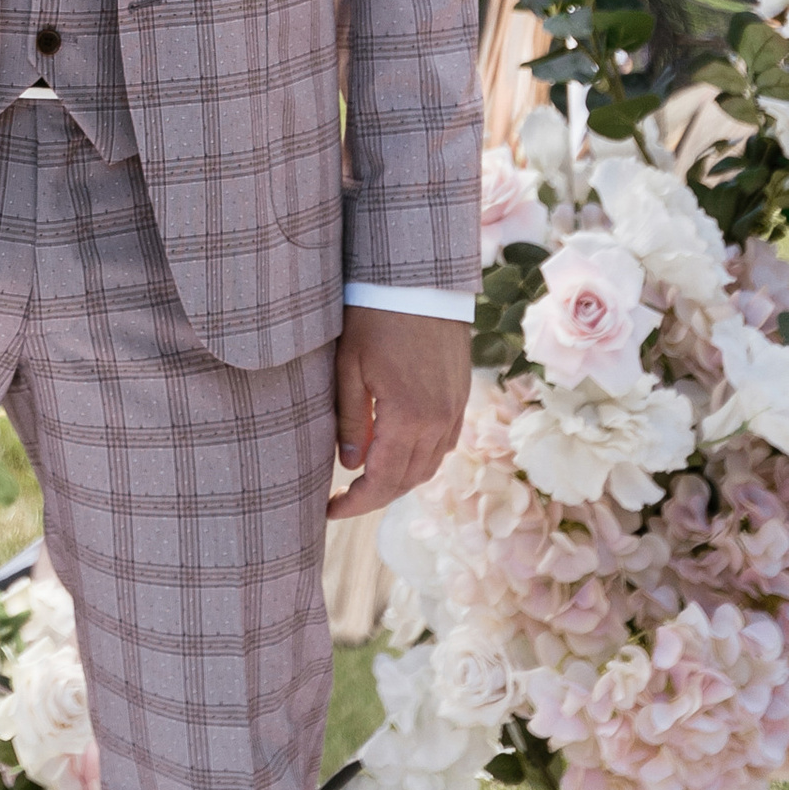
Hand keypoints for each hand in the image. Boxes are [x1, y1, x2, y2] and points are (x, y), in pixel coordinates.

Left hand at [330, 307, 469, 519]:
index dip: (356, 503)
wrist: (418, 278)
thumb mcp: (349, 365)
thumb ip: (349, 419)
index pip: (382, 481)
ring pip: (428, 466)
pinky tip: (397, 454)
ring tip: (365, 482)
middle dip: (374, 497)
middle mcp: (439, 422)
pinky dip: (420, 459)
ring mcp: (454, 410)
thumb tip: (350, 465)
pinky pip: (443, 445)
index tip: (329, 511)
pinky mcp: (460, 396)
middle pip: (407, 480)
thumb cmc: (374, 315)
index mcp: (409, 418)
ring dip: (398, 481)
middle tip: (342, 500)